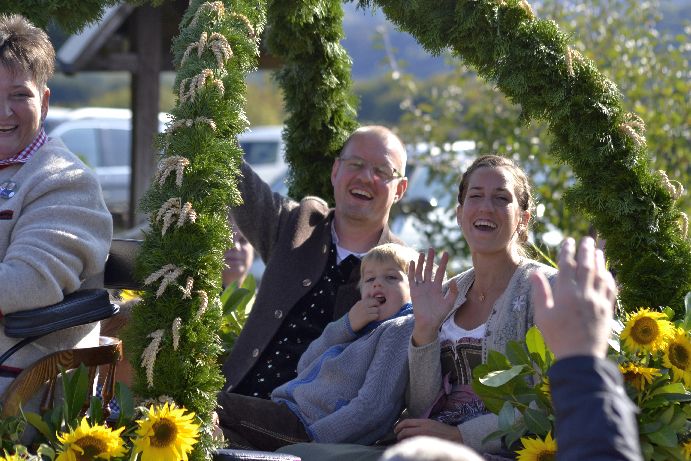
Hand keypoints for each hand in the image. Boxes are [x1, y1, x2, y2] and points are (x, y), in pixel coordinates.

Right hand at [348, 297, 380, 332]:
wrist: (348, 324)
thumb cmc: (353, 316)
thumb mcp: (356, 306)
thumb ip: (362, 303)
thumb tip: (369, 298)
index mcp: (361, 302)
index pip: (372, 299)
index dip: (374, 302)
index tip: (374, 306)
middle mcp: (363, 305)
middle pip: (376, 302)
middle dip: (376, 306)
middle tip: (374, 311)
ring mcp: (365, 311)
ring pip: (376, 310)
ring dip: (375, 313)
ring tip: (372, 316)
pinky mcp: (367, 317)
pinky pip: (376, 316)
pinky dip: (375, 318)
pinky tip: (372, 319)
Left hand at [394, 418, 462, 442]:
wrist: (455, 436)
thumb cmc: (442, 430)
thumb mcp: (430, 423)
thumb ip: (420, 425)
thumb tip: (408, 428)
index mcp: (424, 421)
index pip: (407, 422)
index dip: (399, 426)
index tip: (395, 430)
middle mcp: (423, 428)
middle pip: (405, 430)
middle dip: (399, 434)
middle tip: (398, 437)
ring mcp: (425, 436)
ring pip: (409, 438)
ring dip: (403, 440)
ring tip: (402, 442)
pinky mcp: (428, 442)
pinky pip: (415, 443)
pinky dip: (410, 444)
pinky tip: (410, 445)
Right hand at [408, 248, 458, 345]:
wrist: (429, 323)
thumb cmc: (439, 314)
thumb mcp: (449, 302)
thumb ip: (453, 291)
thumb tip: (453, 280)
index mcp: (437, 287)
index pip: (440, 272)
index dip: (443, 262)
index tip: (446, 253)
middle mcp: (429, 286)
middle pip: (429, 269)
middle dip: (431, 259)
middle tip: (432, 248)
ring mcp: (421, 288)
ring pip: (420, 272)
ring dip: (421, 263)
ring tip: (423, 253)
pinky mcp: (414, 291)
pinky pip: (412, 279)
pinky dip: (412, 271)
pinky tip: (413, 262)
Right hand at [531, 237, 616, 358]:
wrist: (580, 358)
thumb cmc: (557, 337)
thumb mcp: (542, 316)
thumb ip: (540, 292)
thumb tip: (534, 273)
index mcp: (566, 294)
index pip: (567, 266)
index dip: (567, 251)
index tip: (567, 241)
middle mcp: (584, 294)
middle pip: (587, 266)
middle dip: (587, 251)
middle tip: (587, 240)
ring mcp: (598, 302)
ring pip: (601, 276)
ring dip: (600, 261)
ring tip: (598, 251)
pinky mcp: (607, 311)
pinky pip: (611, 290)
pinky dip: (610, 279)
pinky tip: (609, 274)